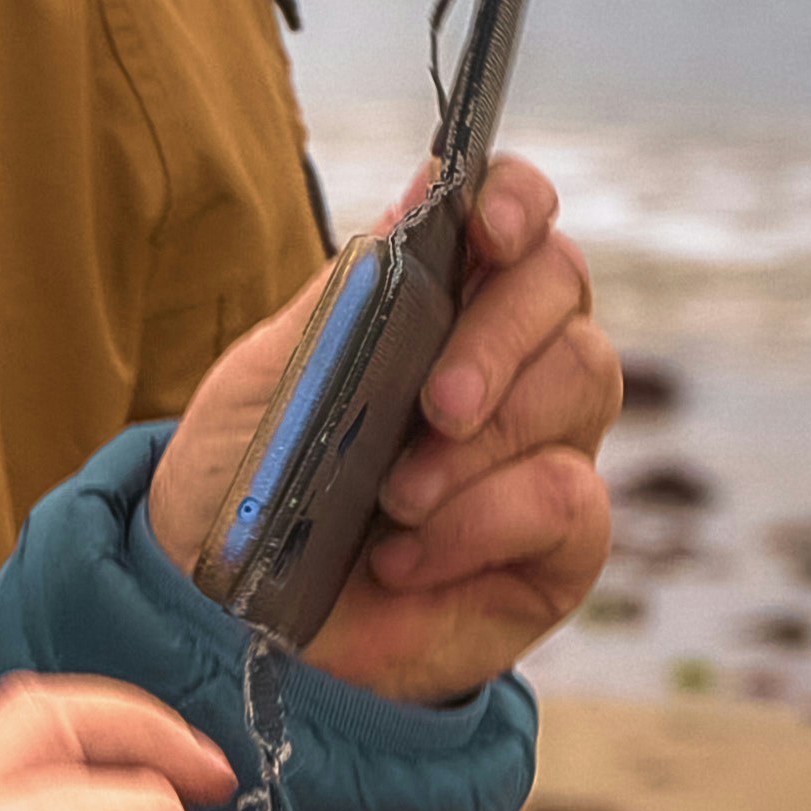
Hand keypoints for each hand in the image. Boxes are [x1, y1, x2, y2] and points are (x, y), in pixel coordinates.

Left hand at [145, 155, 618, 707]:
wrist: (229, 623)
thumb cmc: (245, 489)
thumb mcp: (271, 378)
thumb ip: (353, 292)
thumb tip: (428, 186)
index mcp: (441, 303)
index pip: (516, 222)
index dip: (519, 203)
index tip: (492, 226)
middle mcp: (510, 364)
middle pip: (563, 290)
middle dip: (499, 337)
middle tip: (436, 404)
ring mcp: (543, 448)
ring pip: (582, 384)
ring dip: (484, 441)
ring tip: (396, 495)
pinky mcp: (561, 543)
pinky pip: (568, 498)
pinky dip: (479, 523)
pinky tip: (404, 557)